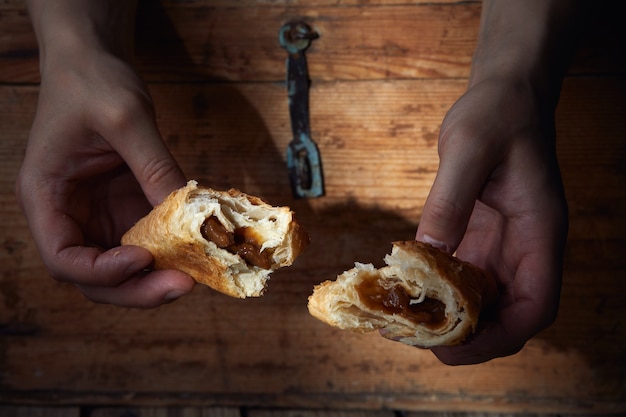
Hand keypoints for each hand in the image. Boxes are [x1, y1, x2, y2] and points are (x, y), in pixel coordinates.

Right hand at [16, 38, 193, 307]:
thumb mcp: (126, 117)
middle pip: (95, 277)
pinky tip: (198, 250)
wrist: (94, 63)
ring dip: (157, 278)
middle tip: (184, 285)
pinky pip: (146, 243)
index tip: (143, 258)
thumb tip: (191, 215)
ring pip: (123, 269)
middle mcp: (68, 215)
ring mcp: (98, 215)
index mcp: (46, 196)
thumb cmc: (94, 81)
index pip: (63, 257)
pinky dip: (169, 253)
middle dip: (138, 288)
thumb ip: (155, 166)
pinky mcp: (124, 209)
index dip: (102, 270)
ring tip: (197, 273)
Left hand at [415, 77, 568, 363]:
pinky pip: (462, 278)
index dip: (503, 335)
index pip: (536, 304)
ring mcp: (502, 246)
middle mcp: (524, 248)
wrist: (503, 96)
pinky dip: (439, 294)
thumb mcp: (468, 148)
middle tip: (419, 342)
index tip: (458, 346)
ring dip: (451, 321)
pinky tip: (408, 294)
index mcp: (539, 232)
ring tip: (406, 326)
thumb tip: (426, 254)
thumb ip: (449, 201)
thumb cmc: (497, 115)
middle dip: (470, 338)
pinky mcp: (479, 238)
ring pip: (484, 302)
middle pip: (508, 314)